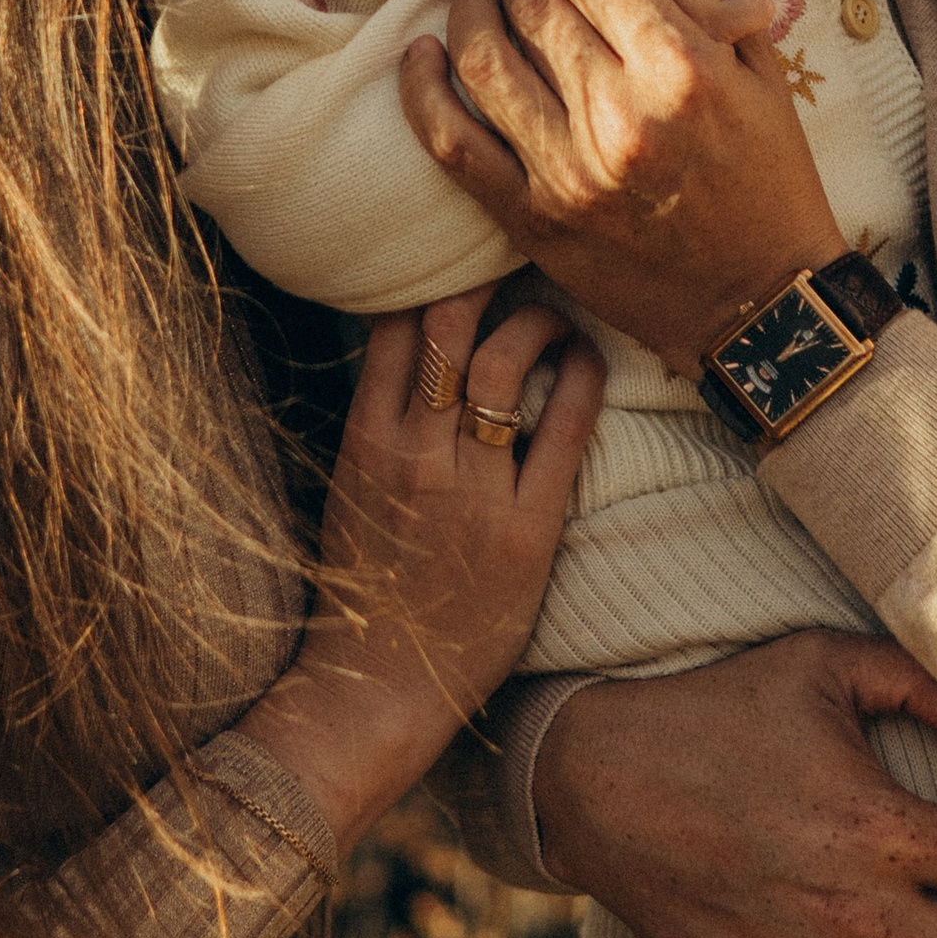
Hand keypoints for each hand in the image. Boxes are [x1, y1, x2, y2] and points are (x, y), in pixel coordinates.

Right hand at [236, 285, 602, 850]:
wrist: (380, 686)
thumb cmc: (368, 583)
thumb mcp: (351, 487)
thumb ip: (379, 416)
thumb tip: (409, 338)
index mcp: (365, 442)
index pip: (393, 326)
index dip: (429, 275)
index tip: (458, 252)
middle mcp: (416, 457)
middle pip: (448, 327)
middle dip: (483, 275)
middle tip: (511, 258)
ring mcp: (472, 492)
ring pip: (504, 365)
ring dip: (535, 322)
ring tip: (551, 317)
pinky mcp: (526, 530)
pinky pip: (564, 430)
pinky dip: (580, 378)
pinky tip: (585, 358)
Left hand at [400, 0, 839, 370]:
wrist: (761, 306)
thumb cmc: (770, 181)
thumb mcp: (759, 69)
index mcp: (682, 69)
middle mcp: (619, 115)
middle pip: (535, 2)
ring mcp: (568, 171)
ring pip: (482, 59)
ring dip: (473, 14)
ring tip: (483, 3)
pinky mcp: (533, 219)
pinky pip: (452, 143)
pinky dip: (424, 90)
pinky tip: (423, 56)